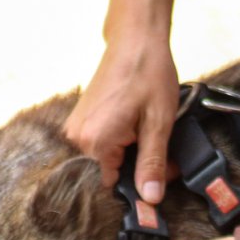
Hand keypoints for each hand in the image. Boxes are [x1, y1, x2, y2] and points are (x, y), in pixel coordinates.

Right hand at [63, 37, 179, 199]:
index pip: (114, 186)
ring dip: (129, 153)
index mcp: (96, 142)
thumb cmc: (149, 74)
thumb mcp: (159, 123)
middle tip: (163, 149)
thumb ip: (153, 163)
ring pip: (105, 159)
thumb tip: (151, 199)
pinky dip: (120, 141)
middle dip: (137, 167)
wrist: (135, 40)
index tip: (164, 171)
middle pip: (108, 173)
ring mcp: (75, 128)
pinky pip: (100, 144)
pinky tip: (135, 125)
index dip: (142, 183)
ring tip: (147, 131)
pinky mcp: (80, 119)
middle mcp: (77, 138)